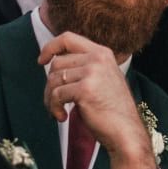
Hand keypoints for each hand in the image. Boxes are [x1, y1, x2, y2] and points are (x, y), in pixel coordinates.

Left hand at [38, 31, 154, 168]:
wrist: (126, 130)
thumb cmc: (112, 110)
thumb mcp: (102, 78)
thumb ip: (84, 66)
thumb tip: (52, 61)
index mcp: (102, 53)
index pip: (68, 38)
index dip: (50, 47)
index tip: (41, 61)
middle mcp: (98, 59)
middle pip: (57, 63)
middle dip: (50, 84)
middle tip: (54, 101)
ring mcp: (92, 73)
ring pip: (54, 79)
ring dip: (50, 98)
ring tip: (57, 110)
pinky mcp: (85, 89)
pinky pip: (56, 94)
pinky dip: (54, 108)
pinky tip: (62, 117)